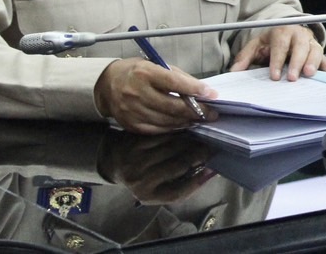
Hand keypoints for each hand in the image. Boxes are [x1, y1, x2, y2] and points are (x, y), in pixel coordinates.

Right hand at [94, 58, 218, 134]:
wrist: (106, 84)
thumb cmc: (136, 72)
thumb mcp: (156, 65)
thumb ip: (178, 77)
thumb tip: (200, 90)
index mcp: (145, 73)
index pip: (175, 83)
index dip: (195, 89)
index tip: (211, 94)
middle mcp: (137, 93)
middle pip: (172, 106)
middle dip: (196, 110)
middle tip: (211, 113)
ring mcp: (132, 110)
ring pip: (166, 120)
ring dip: (186, 121)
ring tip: (199, 119)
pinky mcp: (131, 124)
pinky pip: (156, 129)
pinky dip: (172, 127)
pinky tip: (182, 124)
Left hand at [98, 131, 217, 203]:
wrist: (114, 161)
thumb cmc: (143, 177)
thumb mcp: (158, 189)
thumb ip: (182, 185)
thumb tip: (210, 171)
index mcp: (147, 195)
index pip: (176, 193)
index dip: (196, 182)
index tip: (211, 169)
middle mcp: (140, 180)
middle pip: (178, 166)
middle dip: (198, 156)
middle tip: (211, 148)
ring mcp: (137, 160)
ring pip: (173, 147)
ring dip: (191, 142)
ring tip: (202, 139)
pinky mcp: (136, 142)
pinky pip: (164, 135)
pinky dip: (179, 133)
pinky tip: (188, 130)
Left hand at [230, 24, 325, 80]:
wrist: (288, 30)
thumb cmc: (272, 41)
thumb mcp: (256, 45)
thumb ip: (245, 57)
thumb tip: (234, 71)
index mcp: (282, 31)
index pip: (280, 45)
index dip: (277, 60)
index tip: (275, 76)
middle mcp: (298, 34)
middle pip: (301, 46)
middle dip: (297, 62)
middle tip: (293, 78)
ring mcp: (310, 41)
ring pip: (315, 49)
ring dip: (313, 62)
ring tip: (310, 74)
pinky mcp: (318, 49)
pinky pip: (324, 57)